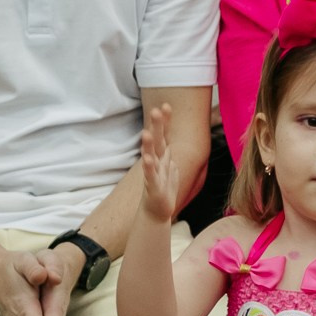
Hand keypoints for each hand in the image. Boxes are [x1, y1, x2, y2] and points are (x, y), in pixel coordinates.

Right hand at [138, 100, 178, 221]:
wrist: (157, 210)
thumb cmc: (163, 188)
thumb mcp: (170, 168)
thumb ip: (169, 155)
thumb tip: (170, 144)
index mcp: (163, 157)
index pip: (164, 135)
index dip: (165, 122)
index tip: (166, 105)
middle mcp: (156, 162)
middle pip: (157, 141)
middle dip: (157, 126)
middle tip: (156, 110)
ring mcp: (153, 173)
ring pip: (150, 156)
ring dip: (148, 145)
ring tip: (145, 133)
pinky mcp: (153, 186)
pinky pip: (150, 175)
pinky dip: (148, 167)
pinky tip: (147, 159)